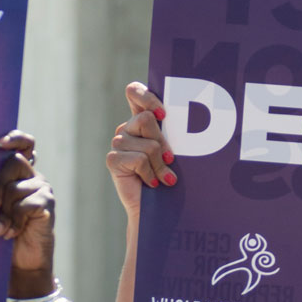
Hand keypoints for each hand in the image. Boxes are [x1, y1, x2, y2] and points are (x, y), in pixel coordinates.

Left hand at [0, 131, 55, 291]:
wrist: (23, 260)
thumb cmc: (2, 229)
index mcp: (20, 172)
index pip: (25, 144)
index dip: (15, 138)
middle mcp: (34, 177)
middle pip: (15, 163)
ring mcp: (43, 191)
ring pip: (17, 188)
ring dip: (4, 212)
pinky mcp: (47, 208)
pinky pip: (26, 207)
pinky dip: (14, 222)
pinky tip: (9, 234)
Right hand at [107, 81, 173, 222]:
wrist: (157, 210)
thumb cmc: (170, 177)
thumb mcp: (174, 152)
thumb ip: (173, 134)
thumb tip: (189, 122)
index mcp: (141, 120)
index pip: (134, 91)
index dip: (147, 97)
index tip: (163, 115)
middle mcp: (127, 128)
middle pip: (146, 119)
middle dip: (163, 143)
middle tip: (170, 160)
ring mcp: (118, 143)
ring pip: (147, 144)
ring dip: (160, 165)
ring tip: (164, 178)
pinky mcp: (113, 160)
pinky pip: (138, 160)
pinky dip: (151, 174)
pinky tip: (153, 183)